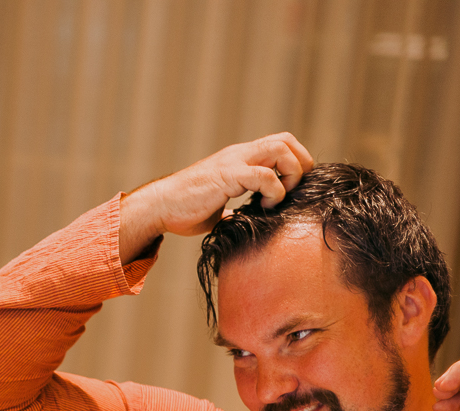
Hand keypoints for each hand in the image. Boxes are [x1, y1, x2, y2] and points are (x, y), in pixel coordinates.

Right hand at [118, 133, 315, 263]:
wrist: (158, 208)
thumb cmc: (182, 210)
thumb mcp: (215, 209)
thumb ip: (232, 210)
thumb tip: (239, 222)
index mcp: (238, 159)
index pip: (280, 144)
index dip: (294, 163)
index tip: (289, 190)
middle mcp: (239, 154)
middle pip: (286, 140)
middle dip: (300, 165)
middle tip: (292, 192)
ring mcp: (233, 162)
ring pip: (280, 149)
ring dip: (291, 174)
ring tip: (280, 198)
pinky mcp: (227, 176)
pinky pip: (264, 176)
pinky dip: (274, 192)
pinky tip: (265, 207)